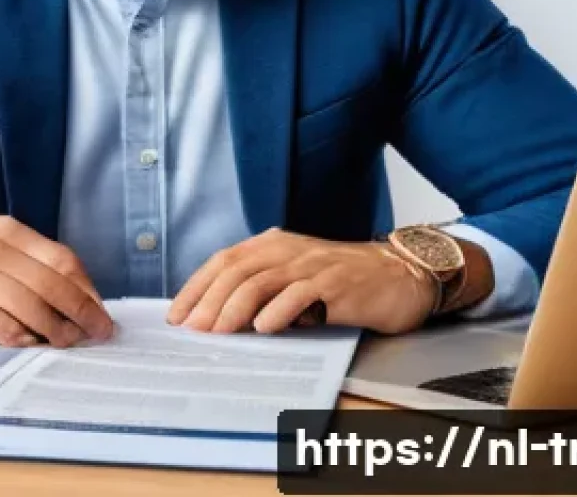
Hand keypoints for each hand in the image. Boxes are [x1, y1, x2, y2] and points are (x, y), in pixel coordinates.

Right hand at [0, 215, 114, 347]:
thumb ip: (27, 272)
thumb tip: (77, 304)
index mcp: (5, 231)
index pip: (61, 258)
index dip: (86, 289)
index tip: (101, 313)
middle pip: (49, 280)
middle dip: (80, 311)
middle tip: (97, 333)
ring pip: (25, 301)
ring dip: (52, 328)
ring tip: (67, 344)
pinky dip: (16, 336)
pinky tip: (28, 346)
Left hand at [166, 227, 438, 334]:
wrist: (400, 273)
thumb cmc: (343, 279)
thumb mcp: (295, 275)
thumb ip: (262, 287)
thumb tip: (217, 317)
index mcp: (273, 244)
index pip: (224, 260)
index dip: (196, 286)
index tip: (176, 314)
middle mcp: (288, 250)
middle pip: (236, 270)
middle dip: (209, 301)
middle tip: (192, 329)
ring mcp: (312, 266)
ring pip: (262, 281)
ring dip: (235, 308)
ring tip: (217, 332)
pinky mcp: (337, 285)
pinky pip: (301, 295)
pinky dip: (279, 311)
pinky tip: (264, 327)